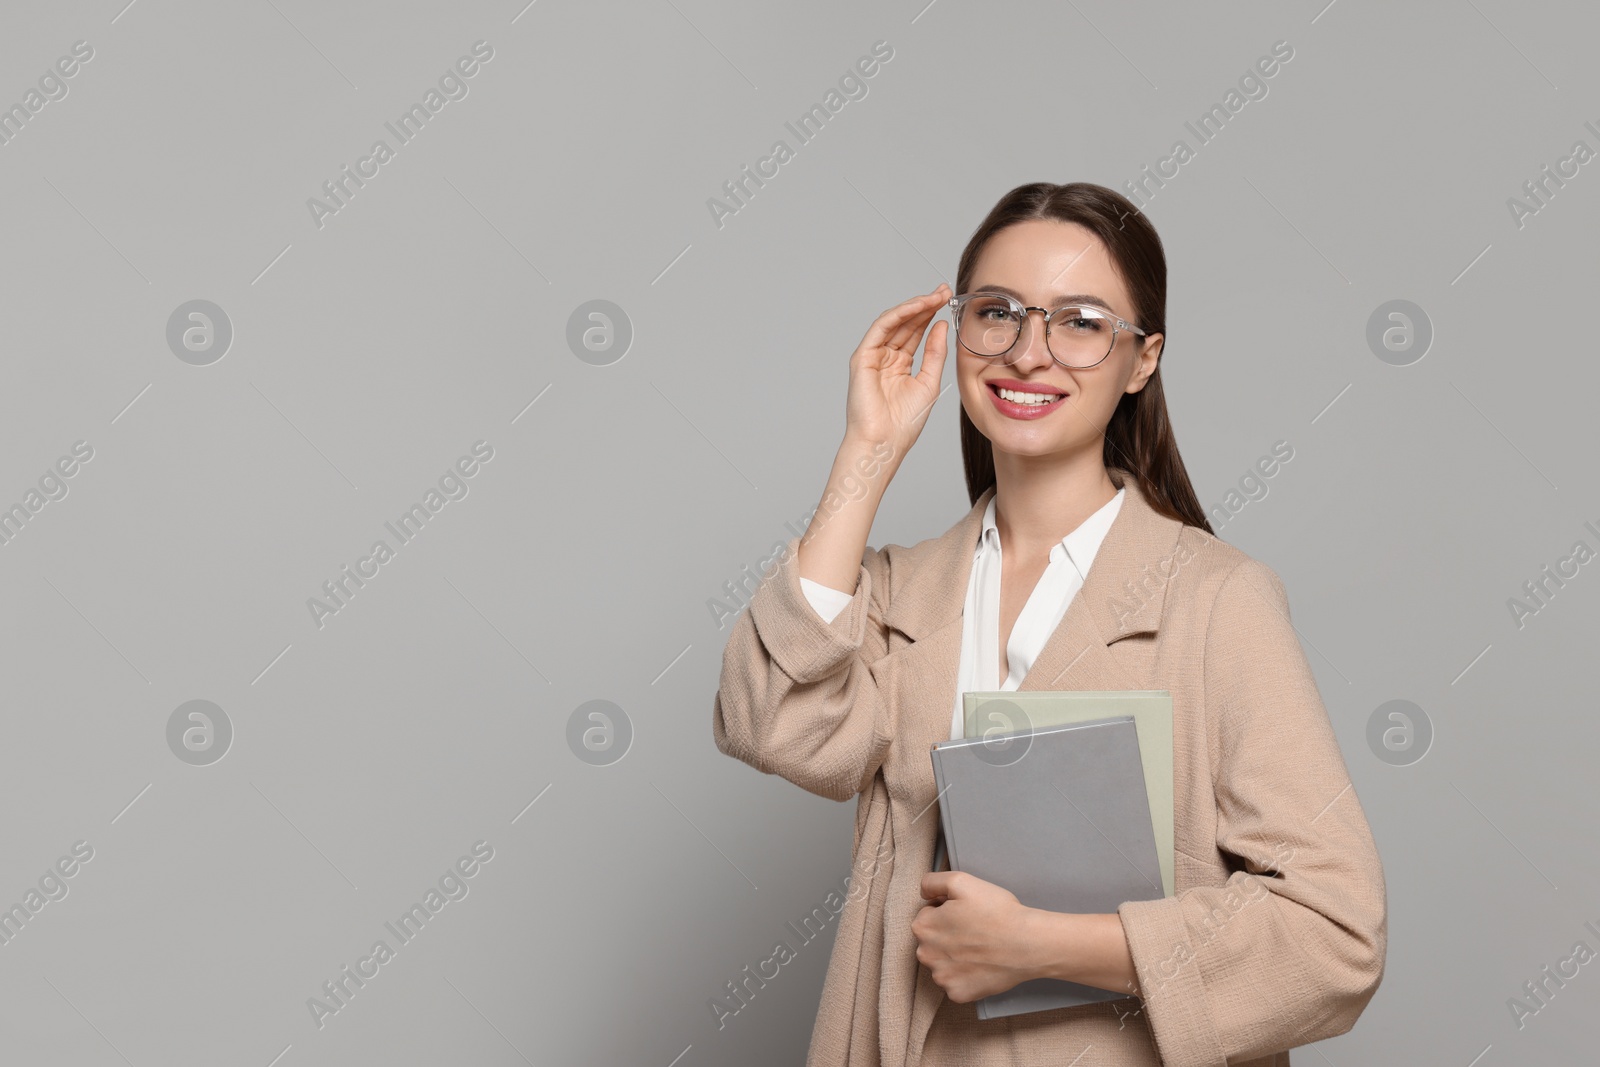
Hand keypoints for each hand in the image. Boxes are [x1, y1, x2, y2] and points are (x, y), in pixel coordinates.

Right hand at [843, 283, 951, 456]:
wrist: (885, 441)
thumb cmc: (904, 422)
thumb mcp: (929, 382)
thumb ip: (934, 353)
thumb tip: (941, 326)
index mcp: (900, 366)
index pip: (916, 333)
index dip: (931, 316)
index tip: (949, 301)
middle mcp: (885, 358)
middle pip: (906, 324)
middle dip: (926, 306)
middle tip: (944, 291)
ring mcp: (873, 356)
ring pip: (894, 323)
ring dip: (915, 306)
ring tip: (935, 296)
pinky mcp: (863, 357)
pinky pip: (881, 328)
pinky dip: (899, 314)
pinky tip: (917, 306)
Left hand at [911, 870, 1039, 1003]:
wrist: (1027, 944)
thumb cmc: (996, 912)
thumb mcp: (962, 881)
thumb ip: (932, 882)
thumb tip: (924, 892)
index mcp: (923, 927)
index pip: (928, 914)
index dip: (948, 910)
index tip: (966, 913)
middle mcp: (926, 955)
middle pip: (933, 940)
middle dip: (948, 934)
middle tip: (974, 929)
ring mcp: (942, 978)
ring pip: (944, 962)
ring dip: (956, 956)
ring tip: (980, 947)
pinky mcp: (958, 994)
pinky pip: (957, 982)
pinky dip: (967, 976)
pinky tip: (982, 965)